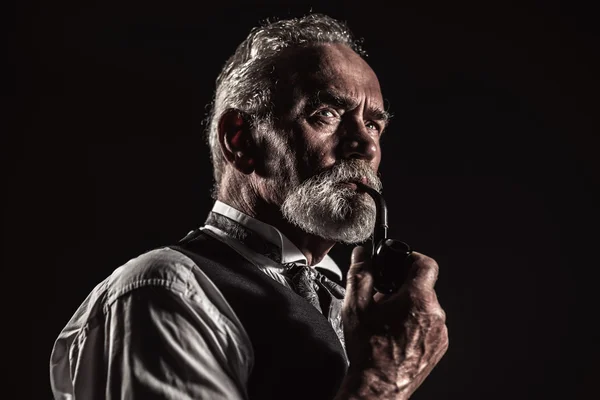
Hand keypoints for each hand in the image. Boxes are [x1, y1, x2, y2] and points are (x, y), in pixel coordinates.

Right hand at [339, 246, 448, 399]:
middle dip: (402, 289)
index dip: (411, 258)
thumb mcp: (356, 305)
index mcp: (418, 299)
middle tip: (383, 299)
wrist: (378, 385)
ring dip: (409, 308)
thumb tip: (362, 255)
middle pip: (422, 287)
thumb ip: (360, 273)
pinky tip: (396, 336)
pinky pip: (429, 325)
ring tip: (387, 321)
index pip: (426, 264)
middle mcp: (435, 314)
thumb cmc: (368, 349)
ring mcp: (440, 333)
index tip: (400, 262)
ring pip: (425, 307)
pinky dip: (415, 325)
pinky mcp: (439, 347)